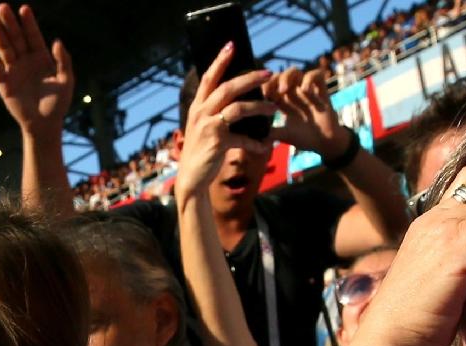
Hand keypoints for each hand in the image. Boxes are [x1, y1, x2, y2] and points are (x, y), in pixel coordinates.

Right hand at [0, 4, 73, 137]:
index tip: (24, 9)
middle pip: (16, 38)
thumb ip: (63, 61)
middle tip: (2, 7)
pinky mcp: (4, 83)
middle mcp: (26, 60)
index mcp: (41, 57)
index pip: (33, 36)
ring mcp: (14, 70)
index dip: (29, 23)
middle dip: (9, 23)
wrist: (44, 125)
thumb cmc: (58, 103)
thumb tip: (56, 41)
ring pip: (4, 48)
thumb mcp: (66, 81)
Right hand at [176, 43, 272, 195]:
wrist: (192, 179)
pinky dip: (256, 142)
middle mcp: (200, 113)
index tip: (232, 45)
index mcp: (197, 107)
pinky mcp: (217, 142)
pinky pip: (242, 138)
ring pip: (238, 108)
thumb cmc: (202, 152)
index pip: (209, 78)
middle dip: (249, 78)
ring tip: (273, 108)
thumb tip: (238, 100)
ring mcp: (208, 127)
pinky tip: (266, 145)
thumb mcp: (205, 128)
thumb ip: (216, 113)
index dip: (220, 61)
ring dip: (259, 106)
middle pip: (227, 88)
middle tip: (268, 73)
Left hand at [264, 67, 350, 159]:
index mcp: (281, 101)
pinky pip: (316, 74)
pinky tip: (305, 90)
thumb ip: (268, 133)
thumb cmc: (303, 137)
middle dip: (271, 81)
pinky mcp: (321, 90)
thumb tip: (252, 136)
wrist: (324, 142)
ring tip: (283, 90)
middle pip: (278, 75)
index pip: (268, 85)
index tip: (259, 98)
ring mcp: (306, 90)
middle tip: (268, 93)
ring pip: (295, 71)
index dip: (262, 87)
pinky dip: (309, 79)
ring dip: (286, 77)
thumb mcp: (282, 135)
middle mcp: (293, 92)